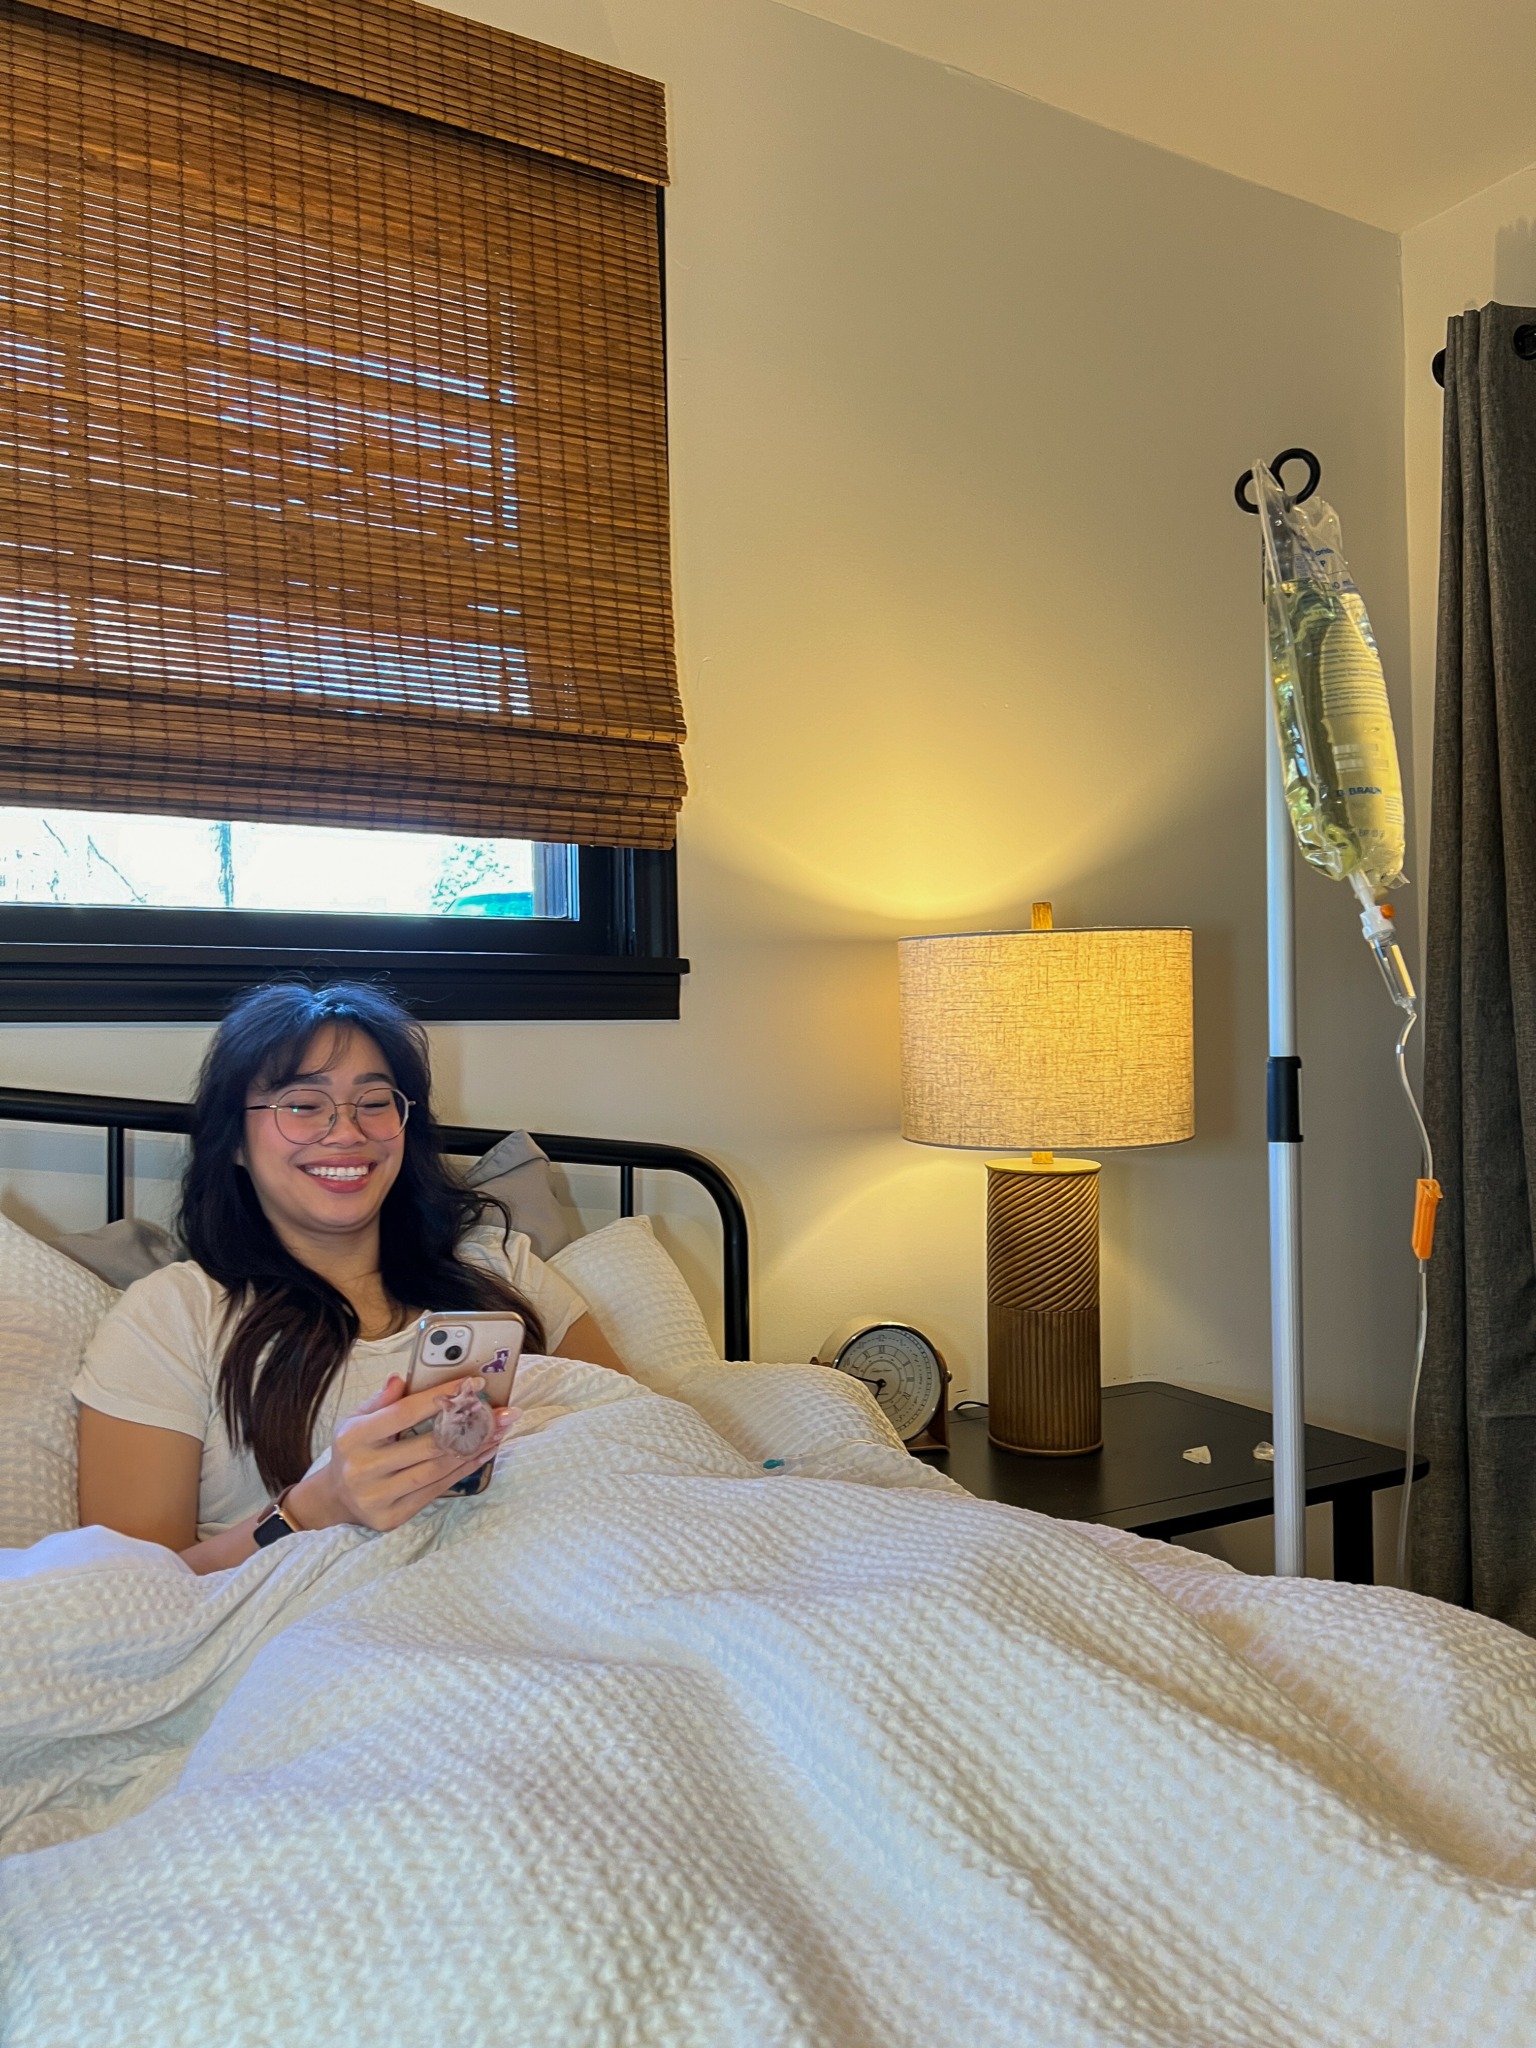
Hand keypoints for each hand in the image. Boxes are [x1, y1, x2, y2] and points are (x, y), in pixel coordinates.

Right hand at [286, 1375, 515, 1533]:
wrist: (335, 1498)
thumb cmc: (355, 1449)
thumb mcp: (357, 1419)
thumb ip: (381, 1399)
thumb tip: (402, 1377)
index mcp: (355, 1437)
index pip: (405, 1413)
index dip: (442, 1397)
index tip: (474, 1384)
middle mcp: (364, 1469)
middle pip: (429, 1444)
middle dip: (471, 1425)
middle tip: (502, 1412)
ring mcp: (379, 1496)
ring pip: (438, 1468)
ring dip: (475, 1448)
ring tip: (500, 1430)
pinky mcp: (394, 1516)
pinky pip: (438, 1489)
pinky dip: (465, 1469)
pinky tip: (484, 1452)